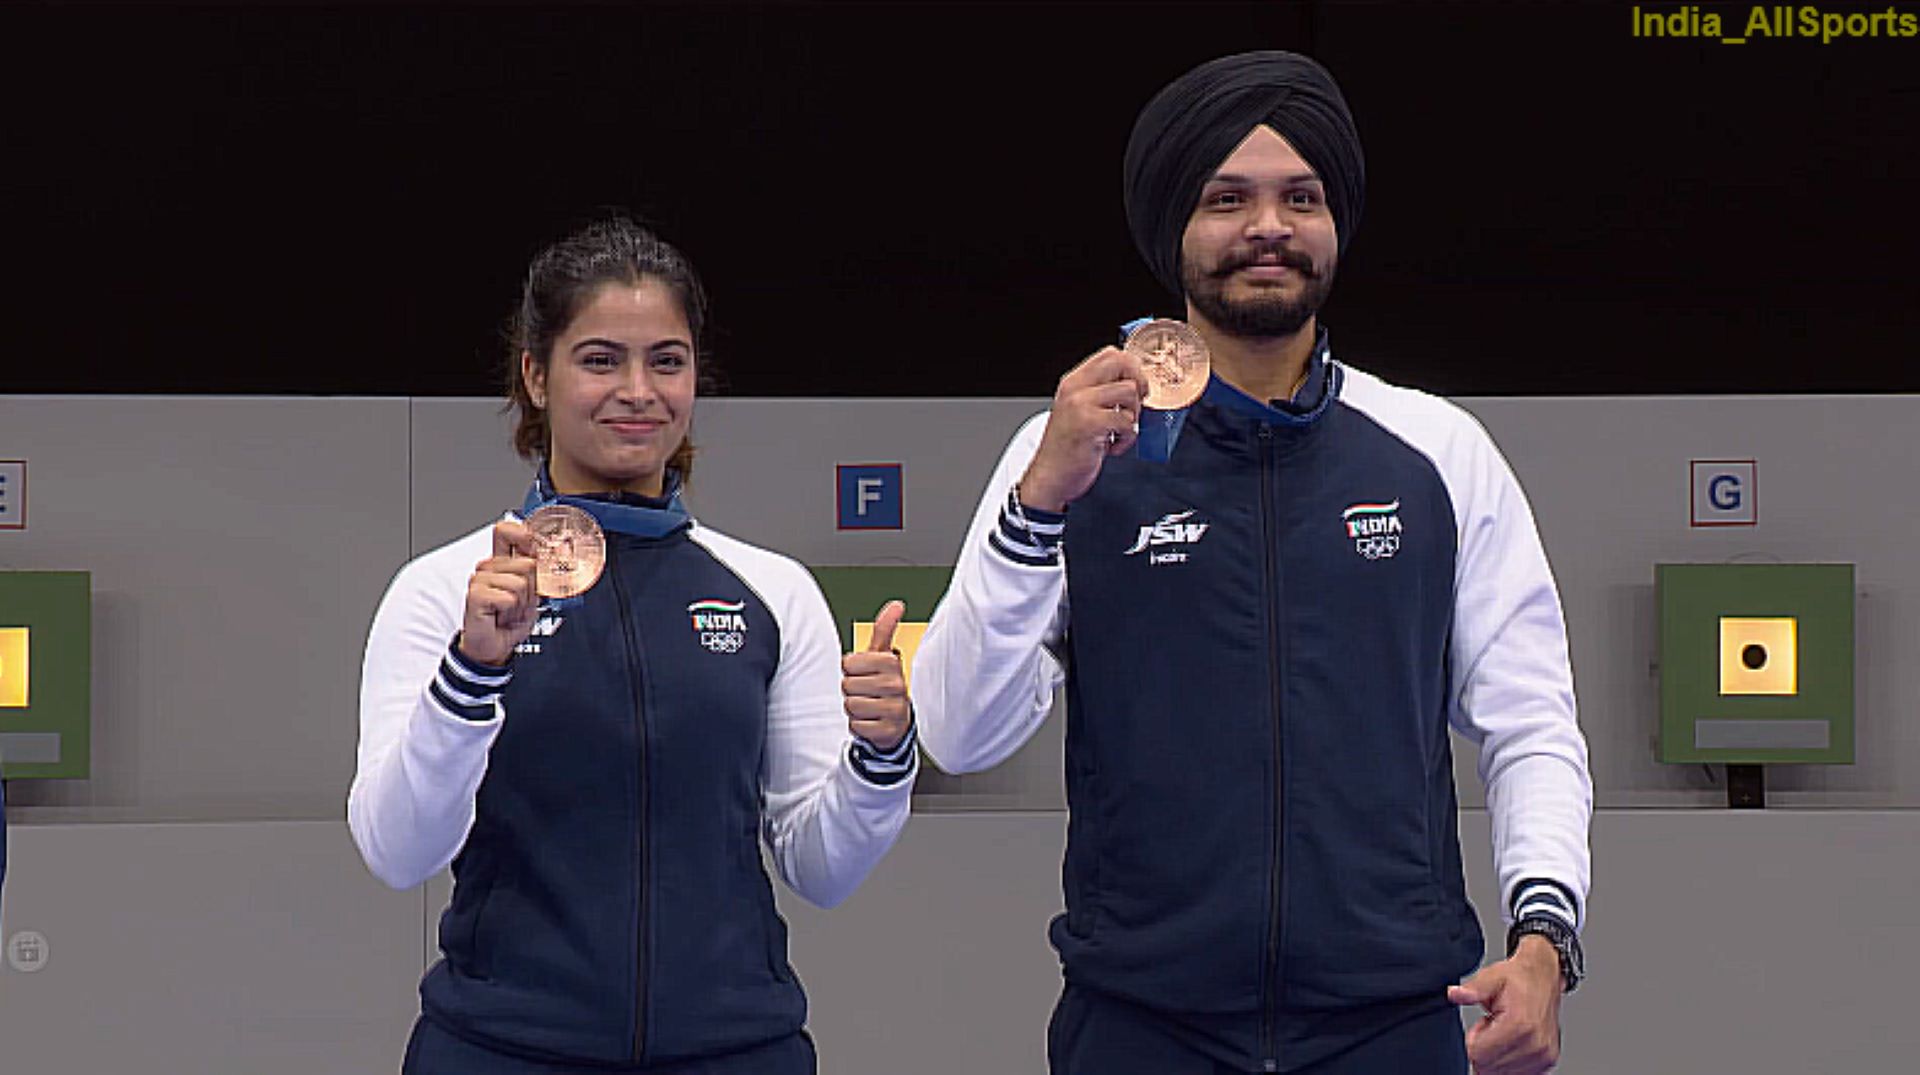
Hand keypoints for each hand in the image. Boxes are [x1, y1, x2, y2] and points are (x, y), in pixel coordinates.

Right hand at [459, 519, 539, 666]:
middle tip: (521, 603)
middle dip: (532, 588)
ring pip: (520, 582)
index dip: (525, 535)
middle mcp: (488, 566)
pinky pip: (509, 597)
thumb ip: (539, 571)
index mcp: (501, 561)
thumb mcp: (532, 592)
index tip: (538, 550)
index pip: (506, 530)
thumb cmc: (511, 618)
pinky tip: (501, 616)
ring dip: (522, 603)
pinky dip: (512, 611)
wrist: (494, 645)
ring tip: (511, 611)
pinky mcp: (475, 594)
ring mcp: (479, 579)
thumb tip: (553, 552)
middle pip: (526, 563)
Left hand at [841, 600, 910, 750]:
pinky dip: (859, 726)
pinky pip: (857, 726)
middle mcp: (896, 685)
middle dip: (851, 690)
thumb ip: (885, 630)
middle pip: (847, 685)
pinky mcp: (888, 730)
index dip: (850, 670)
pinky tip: (871, 721)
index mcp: (891, 662)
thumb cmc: (883, 685)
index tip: (863, 674)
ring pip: (851, 706)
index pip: (848, 663)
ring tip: (868, 706)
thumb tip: (896, 605)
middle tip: (866, 692)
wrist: (897, 721)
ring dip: (854, 709)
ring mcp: (894, 709)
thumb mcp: (882, 656)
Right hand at [1017, 346, 1148, 511]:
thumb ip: (1100, 394)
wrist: (1049, 478)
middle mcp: (1075, 389)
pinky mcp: (1089, 424)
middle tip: (1133, 406)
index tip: (1135, 388)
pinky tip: (1113, 445)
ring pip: (1129, 391)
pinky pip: (1126, 420)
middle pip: (1123, 363)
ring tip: (1119, 431)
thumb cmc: (1067, 449)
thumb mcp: (1078, 412)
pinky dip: (1128, 437)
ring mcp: (1080, 405)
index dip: (1132, 368)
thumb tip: (1134, 383)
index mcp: (1074, 382)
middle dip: (1138, 384)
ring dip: (1133, 415)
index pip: (1111, 353)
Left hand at [1448, 936, 1563, 1073]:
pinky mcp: (1547, 1061)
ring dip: (1495, 1056)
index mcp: (1520, 1024)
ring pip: (1500, 1073)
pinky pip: (1516, 1074)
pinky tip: (1511, 1041)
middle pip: (1488, 1067)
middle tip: (1492, 1025)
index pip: (1479, 1053)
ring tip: (1503, 1032)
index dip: (1473, 1039)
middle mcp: (1535, 1043)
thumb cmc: (1519, 979)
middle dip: (1482, 1048)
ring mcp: (1543, 1055)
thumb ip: (1472, 989)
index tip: (1483, 1023)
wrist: (1544, 978)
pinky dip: (1507, 1061)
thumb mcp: (1491, 977)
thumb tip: (1455, 994)